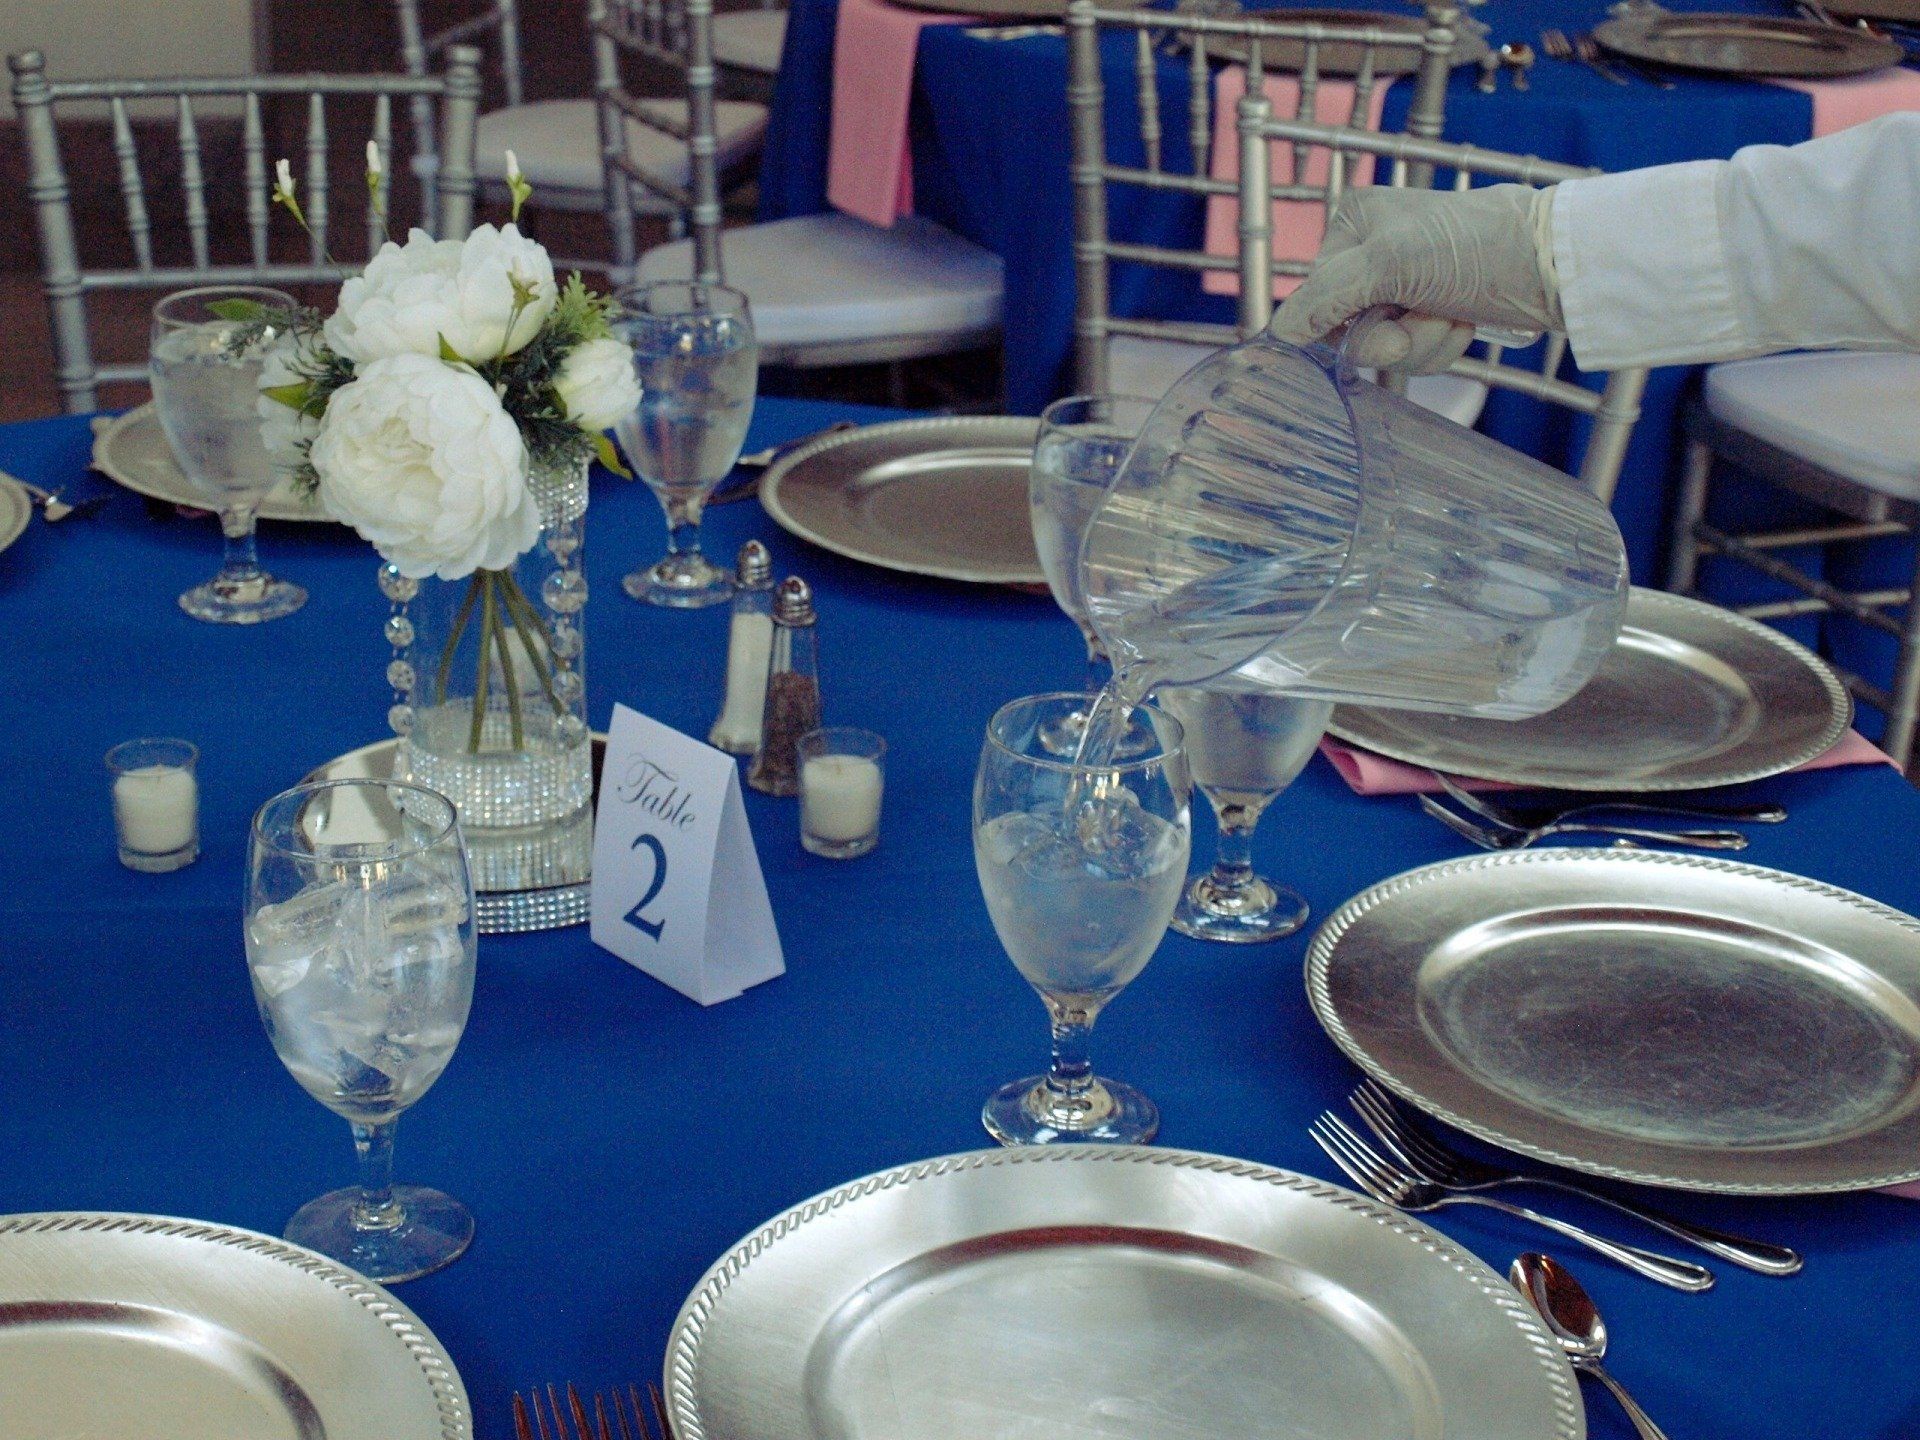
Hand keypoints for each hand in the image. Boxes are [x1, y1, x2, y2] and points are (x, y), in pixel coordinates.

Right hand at [1268, 183, 1562, 371]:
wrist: (1554, 263)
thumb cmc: (1474, 247)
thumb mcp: (1389, 264)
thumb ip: (1326, 299)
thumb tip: (1278, 334)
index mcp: (1351, 225)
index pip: (1315, 298)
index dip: (1347, 323)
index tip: (1385, 316)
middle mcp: (1372, 251)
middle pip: (1350, 328)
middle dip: (1395, 336)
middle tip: (1431, 313)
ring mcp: (1405, 283)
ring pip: (1383, 347)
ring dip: (1423, 344)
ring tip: (1454, 315)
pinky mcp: (1434, 308)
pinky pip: (1414, 351)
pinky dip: (1441, 346)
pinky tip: (1465, 321)